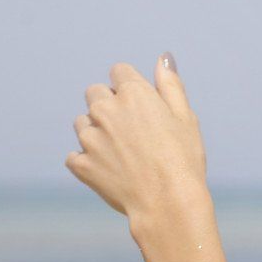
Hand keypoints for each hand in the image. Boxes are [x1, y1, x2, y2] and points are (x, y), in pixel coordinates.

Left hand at [65, 55, 206, 219]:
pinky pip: (75, 155)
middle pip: (95, 93)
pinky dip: (88, 160)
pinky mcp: (81, 165)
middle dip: (109, 104)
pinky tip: (110, 170)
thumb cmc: (184, 159)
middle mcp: (107, 111)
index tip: (143, 105)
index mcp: (134, 94)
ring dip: (97, 131)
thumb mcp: (186, 118)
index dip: (131, 86)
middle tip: (132, 129)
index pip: (119, 71)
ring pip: (83, 123)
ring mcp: (90, 138)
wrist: (169, 203)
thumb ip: (171, 85)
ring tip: (122, 152)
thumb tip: (164, 57)